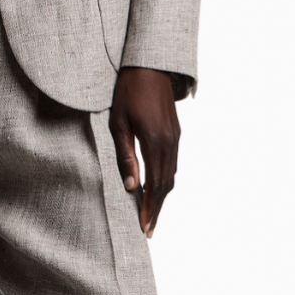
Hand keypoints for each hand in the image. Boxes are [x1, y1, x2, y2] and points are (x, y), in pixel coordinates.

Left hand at [109, 67, 180, 236]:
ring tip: (151, 213)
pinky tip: (156, 188)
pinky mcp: (175, 133)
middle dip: (158, 209)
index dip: (150, 208)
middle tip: (148, 228)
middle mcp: (170, 143)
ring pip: (172, 176)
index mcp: (155, 142)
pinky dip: (165, 181)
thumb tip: (130, 187)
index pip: (155, 185)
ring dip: (162, 197)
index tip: (144, 226)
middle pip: (166, 185)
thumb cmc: (128, 92)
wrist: (149, 66)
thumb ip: (125, 156)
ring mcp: (176, 138)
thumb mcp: (118, 124)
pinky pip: (173, 164)